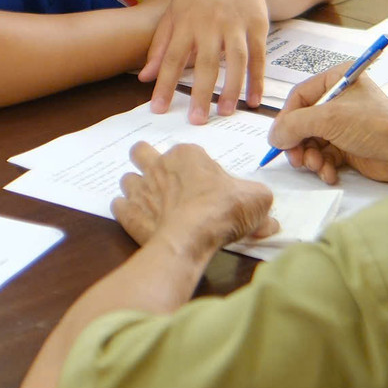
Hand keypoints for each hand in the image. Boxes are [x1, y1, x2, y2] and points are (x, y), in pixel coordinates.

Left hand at [113, 142, 277, 260]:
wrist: (192, 236)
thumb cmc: (224, 209)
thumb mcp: (257, 200)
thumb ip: (261, 203)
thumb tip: (269, 222)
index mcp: (188, 154)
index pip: (186, 152)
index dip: (194, 167)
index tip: (205, 185)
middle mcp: (158, 165)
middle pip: (141, 151)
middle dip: (146, 160)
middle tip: (160, 178)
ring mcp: (139, 189)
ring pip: (128, 179)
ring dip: (136, 188)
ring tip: (150, 202)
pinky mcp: (128, 214)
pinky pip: (119, 206)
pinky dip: (125, 211)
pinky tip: (138, 219)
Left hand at [138, 0, 269, 123]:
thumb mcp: (173, 14)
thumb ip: (159, 46)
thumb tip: (144, 78)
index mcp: (185, 22)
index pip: (171, 57)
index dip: (164, 83)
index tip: (157, 109)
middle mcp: (210, 23)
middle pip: (205, 62)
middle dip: (200, 93)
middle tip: (196, 120)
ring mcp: (236, 24)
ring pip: (235, 59)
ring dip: (231, 88)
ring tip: (224, 113)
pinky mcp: (257, 25)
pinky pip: (258, 56)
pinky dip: (257, 79)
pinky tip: (253, 101)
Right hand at [268, 67, 387, 183]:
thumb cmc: (374, 125)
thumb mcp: (329, 119)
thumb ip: (294, 125)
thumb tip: (273, 138)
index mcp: (336, 79)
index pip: (298, 97)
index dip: (286, 119)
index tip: (279, 140)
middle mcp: (338, 99)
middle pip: (302, 122)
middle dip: (299, 143)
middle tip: (297, 160)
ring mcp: (343, 124)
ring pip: (311, 142)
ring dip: (310, 157)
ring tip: (317, 166)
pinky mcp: (349, 146)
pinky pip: (324, 155)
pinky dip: (323, 166)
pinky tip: (330, 173)